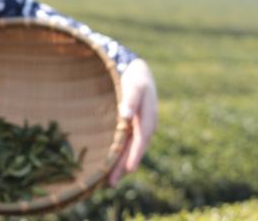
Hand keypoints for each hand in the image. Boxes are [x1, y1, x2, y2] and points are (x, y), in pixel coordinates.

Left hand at [108, 58, 157, 186]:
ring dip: (120, 165)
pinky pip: (125, 145)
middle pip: (134, 150)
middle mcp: (144, 127)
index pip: (141, 140)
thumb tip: (126, 115)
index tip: (129, 169)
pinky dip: (119, 156)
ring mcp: (137, 129)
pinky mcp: (130, 129)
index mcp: (148, 119)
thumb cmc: (135, 78)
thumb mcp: (134, 85)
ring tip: (109, 181)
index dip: (134, 154)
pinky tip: (110, 165)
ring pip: (129, 150)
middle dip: (124, 166)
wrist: (138, 72)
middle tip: (111, 183)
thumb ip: (131, 99)